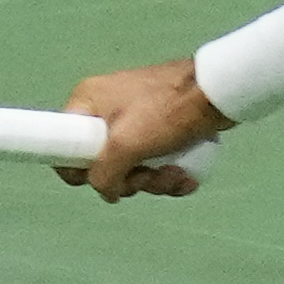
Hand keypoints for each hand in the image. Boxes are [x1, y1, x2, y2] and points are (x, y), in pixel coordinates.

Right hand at [58, 58, 226, 200]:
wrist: (218, 92)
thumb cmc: (168, 110)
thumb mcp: (125, 145)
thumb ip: (104, 174)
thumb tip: (108, 191)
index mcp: (89, 102)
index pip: (64, 146)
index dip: (81, 170)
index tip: (107, 179)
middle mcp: (107, 109)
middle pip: (104, 164)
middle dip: (132, 179)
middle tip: (149, 175)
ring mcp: (135, 119)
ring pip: (133, 167)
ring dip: (155, 181)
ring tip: (176, 175)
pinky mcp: (161, 128)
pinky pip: (155, 161)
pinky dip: (169, 174)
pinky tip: (187, 177)